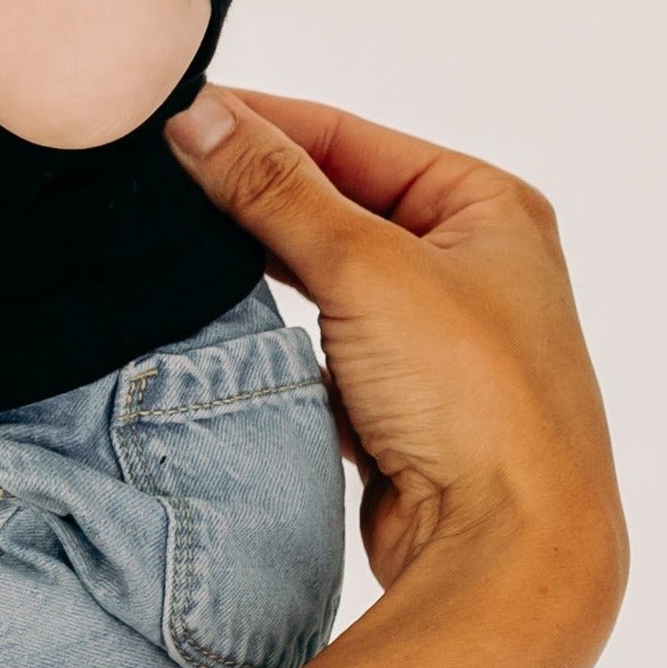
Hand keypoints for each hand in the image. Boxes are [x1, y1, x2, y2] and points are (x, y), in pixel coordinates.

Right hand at [163, 89, 625, 636]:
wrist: (506, 550)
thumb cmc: (477, 401)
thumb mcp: (366, 267)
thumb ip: (274, 189)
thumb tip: (199, 118)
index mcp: (488, 207)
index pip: (350, 137)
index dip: (259, 124)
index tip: (173, 118)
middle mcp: (473, 264)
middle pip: (337, 203)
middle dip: (253, 195)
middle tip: (160, 180)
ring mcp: (438, 337)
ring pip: (325, 275)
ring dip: (261, 264)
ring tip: (180, 246)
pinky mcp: (402, 401)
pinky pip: (322, 342)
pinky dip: (278, 332)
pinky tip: (225, 323)